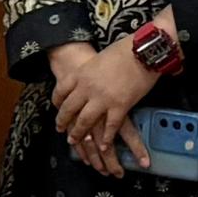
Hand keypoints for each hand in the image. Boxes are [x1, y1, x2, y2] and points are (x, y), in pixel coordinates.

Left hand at [46, 40, 156, 176]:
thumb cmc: (124, 50)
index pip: (61, 90)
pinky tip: (103, 146)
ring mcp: (102, 99)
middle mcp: (87, 88)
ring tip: (74, 141)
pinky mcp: (119, 106)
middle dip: (63, 122)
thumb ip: (92, 70)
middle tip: (61, 130)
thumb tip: (93, 75)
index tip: (56, 108)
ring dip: (78, 134)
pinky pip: (110, 126)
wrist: (141, 51)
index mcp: (82, 74)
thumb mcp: (99, 58)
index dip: (57, 102)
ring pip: (84, 121)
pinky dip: (106, 138)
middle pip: (69, 109)